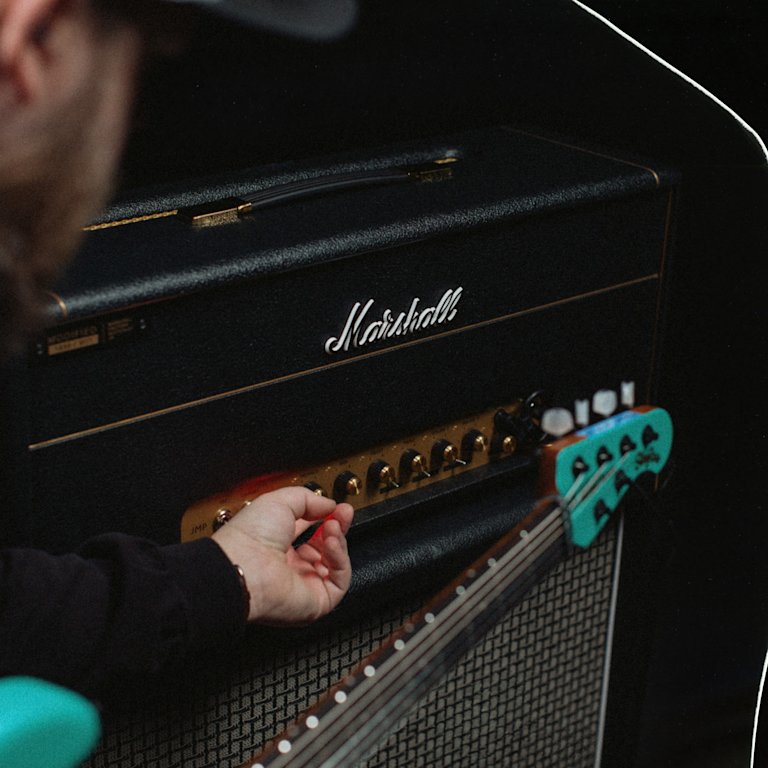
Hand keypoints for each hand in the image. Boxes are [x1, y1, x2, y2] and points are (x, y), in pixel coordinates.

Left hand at [212, 487, 353, 624]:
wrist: (243, 565)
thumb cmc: (250, 537)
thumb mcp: (280, 502)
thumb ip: (309, 499)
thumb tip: (330, 504)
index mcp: (276, 547)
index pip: (309, 533)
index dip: (324, 518)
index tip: (336, 506)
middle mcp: (290, 568)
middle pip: (325, 549)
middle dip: (337, 527)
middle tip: (344, 512)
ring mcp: (303, 586)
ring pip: (335, 565)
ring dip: (338, 541)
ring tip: (332, 526)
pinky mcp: (316, 602)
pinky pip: (339, 581)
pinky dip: (341, 559)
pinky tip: (332, 542)